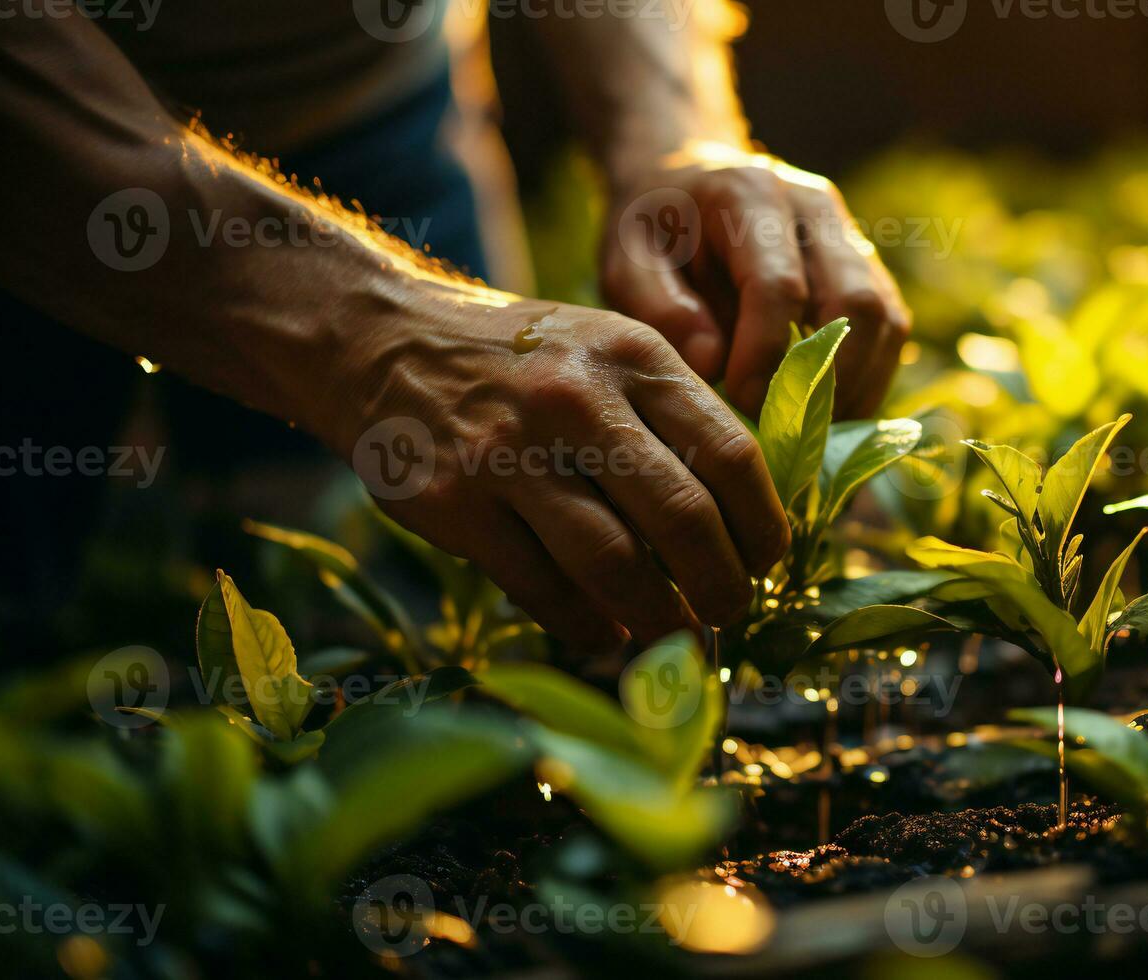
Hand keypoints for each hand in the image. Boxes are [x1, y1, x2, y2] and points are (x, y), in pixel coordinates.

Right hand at [325, 297, 789, 653]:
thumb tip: (745, 523)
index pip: (732, 454)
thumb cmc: (524, 361)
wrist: (380, 339)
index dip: (762, 525)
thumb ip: (674, 418)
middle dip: (722, 586)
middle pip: (683, 517)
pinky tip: (606, 634)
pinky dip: (587, 626)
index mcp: (634, 358)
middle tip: (730, 613)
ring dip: (659, 618)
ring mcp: (509, 453)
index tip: (767, 561)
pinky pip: (541, 588)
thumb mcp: (608, 351)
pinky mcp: (454, 502)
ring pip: (614, 563)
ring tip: (675, 637)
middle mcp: (577, 400)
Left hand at [601, 142, 910, 418]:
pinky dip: (869, 376)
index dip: (766, 355)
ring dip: (858, 385)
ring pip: (884, 317)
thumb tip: (713, 364)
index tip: (743, 403)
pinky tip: (832, 410)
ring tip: (817, 431)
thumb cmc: (651, 226)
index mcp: (750, 196)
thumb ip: (659, 308)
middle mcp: (813, 207)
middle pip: (855, 301)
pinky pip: (890, 325)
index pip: (779, 286)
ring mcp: (848, 233)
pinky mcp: (865, 264)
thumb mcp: (626, 259)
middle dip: (829, 380)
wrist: (684, 178)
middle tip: (792, 431)